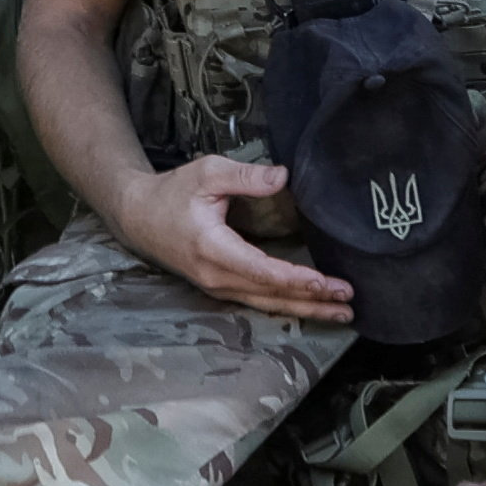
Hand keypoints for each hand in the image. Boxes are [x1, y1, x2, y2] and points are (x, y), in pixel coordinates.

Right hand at [119, 152, 359, 324]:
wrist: (138, 218)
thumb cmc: (172, 192)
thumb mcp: (207, 173)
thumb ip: (246, 177)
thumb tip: (283, 177)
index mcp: (213, 249)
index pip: (262, 271)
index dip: (296, 279)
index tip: (326, 282)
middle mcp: (217, 277)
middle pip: (271, 296)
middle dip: (312, 300)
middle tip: (347, 303)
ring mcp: (217, 287)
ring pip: (267, 304)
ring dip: (305, 309)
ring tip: (340, 313)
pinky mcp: (220, 288)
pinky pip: (258, 302)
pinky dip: (287, 306)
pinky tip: (310, 307)